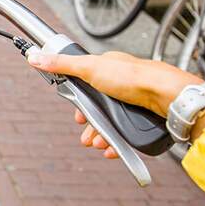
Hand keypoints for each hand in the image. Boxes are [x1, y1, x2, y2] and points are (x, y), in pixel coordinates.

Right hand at [27, 49, 202, 158]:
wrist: (169, 97)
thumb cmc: (135, 78)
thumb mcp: (90, 69)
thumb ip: (62, 65)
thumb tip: (35, 57)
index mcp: (109, 67)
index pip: (86, 83)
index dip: (78, 101)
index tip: (75, 113)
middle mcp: (122, 82)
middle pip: (99, 106)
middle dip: (90, 123)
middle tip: (85, 134)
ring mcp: (134, 100)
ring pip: (112, 121)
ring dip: (101, 135)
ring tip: (98, 144)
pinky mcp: (144, 115)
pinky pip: (127, 132)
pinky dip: (117, 142)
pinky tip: (113, 148)